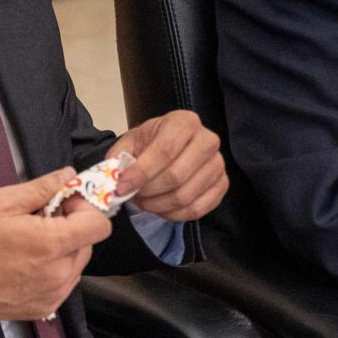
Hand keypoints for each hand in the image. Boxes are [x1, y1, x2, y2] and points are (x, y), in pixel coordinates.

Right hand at [0, 168, 111, 321]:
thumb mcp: (2, 202)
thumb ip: (42, 187)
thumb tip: (67, 175)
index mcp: (52, 244)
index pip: (99, 225)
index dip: (85, 209)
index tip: (64, 204)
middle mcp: (60, 272)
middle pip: (89, 242)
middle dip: (72, 227)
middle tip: (42, 221)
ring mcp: (55, 292)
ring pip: (78, 261)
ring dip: (64, 248)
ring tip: (33, 242)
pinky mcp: (48, 306)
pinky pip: (65, 280)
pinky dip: (55, 268)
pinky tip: (30, 262)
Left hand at [108, 110, 227, 221]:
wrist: (169, 148)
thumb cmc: (151, 144)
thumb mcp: (131, 142)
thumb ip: (119, 158)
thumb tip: (115, 179)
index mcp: (184, 122)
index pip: (165, 150)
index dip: (142, 172)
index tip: (123, 187)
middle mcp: (207, 140)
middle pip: (176, 176)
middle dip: (148, 192)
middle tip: (133, 195)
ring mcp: (218, 164)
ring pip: (185, 196)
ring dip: (158, 205)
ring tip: (145, 201)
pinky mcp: (222, 185)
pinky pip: (197, 209)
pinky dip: (174, 214)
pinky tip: (161, 208)